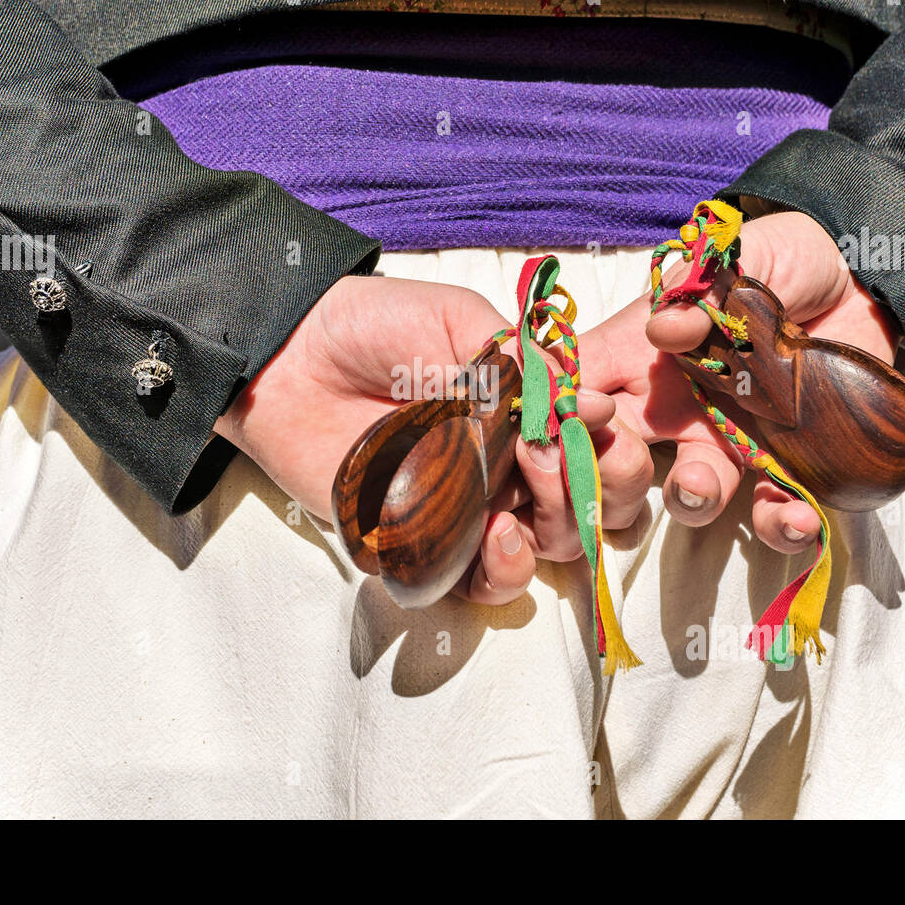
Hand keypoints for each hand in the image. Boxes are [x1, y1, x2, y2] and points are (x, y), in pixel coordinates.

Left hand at [215, 274, 652, 604]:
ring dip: (559, 528)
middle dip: (601, 490)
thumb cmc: (374, 327)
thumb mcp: (457, 322)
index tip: (592, 420)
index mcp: (529, 415)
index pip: (602, 448)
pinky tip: (497, 538)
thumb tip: (586, 405)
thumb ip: (522, 361)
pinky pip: (474, 581)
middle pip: (591, 508)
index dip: (615, 447)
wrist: (289, 354)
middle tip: (558, 456)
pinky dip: (501, 571)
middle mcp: (511, 469)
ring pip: (547, 550)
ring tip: (531, 487)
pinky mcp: (422, 544)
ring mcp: (471, 510)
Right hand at [579, 210, 901, 550]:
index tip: (582, 417)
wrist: (857, 278)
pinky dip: (782, 526)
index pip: (578, 397)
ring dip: (688, 499)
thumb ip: (694, 292)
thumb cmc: (777, 262)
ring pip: (688, 498)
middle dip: (608, 480)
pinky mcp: (787, 467)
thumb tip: (665, 327)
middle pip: (613, 468)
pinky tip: (798, 518)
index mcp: (641, 361)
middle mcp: (674, 414)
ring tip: (701, 485)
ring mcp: (728, 446)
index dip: (564, 418)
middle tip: (628, 460)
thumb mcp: (729, 260)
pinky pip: (775, 513)